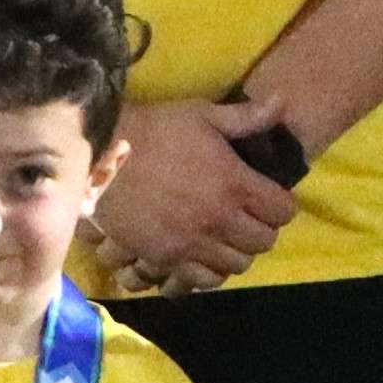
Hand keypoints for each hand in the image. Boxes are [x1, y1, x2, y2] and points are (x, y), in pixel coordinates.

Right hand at [90, 99, 300, 292]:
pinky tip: (201, 255)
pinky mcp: (164, 259)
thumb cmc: (153, 131)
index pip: (283, 211)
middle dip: (262, 229)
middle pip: (264, 242)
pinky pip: (201, 280)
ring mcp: (191, 244)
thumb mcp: (201, 115)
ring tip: (225, 237)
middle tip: (248, 217)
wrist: (98, 157)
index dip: (280, 204)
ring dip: (236, 252)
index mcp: (235, 184)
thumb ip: (246, 117)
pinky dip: (206, 271)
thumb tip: (283, 102)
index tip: (269, 198)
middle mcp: (219, 220)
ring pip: (236, 266)